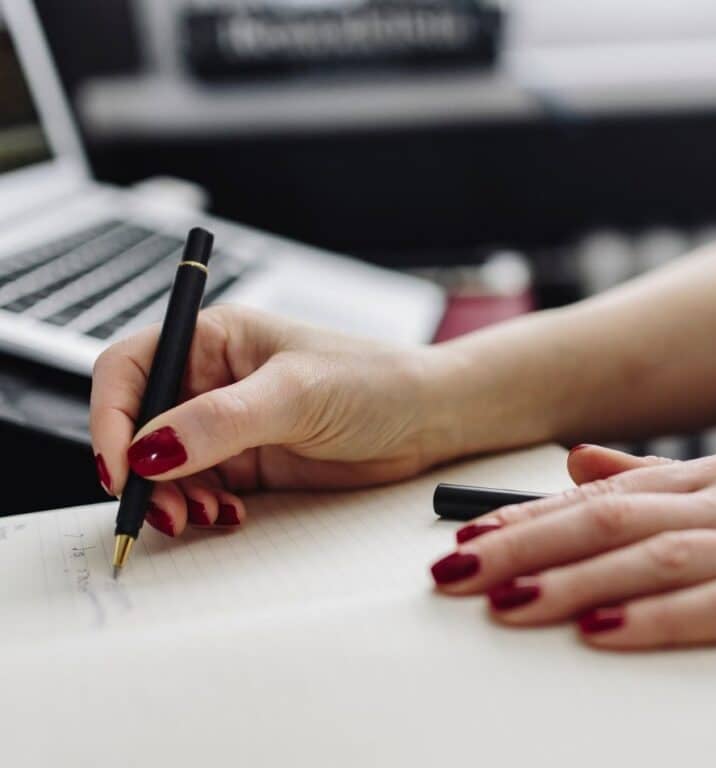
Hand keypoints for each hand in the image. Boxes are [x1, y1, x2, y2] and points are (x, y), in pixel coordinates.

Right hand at [91, 304, 456, 536]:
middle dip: (139, 471)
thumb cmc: (374, 380)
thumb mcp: (296, 393)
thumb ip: (221, 421)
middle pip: (137, 425)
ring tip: (202, 515)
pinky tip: (228, 516)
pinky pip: (199, 490)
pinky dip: (200, 508)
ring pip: (164, 466)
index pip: (131, 369)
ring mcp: (228, 425)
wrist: (428, 418)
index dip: (111, 417)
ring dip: (169, 498)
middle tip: (162, 508)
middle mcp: (213, 380)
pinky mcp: (248, 463)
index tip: (119, 466)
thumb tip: (149, 449)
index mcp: (214, 338)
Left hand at [431, 445, 715, 690]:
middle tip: (459, 570)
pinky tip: (603, 635)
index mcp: (709, 477)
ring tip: (510, 603)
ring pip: (655, 559)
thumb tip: (574, 464)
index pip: (599, 494)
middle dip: (526, 544)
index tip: (465, 537)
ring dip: (574, 582)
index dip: (526, 516)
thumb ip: (649, 484)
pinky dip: (657, 621)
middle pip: (611, 519)